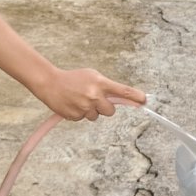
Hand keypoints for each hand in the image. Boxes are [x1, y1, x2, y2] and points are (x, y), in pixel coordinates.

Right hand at [32, 68, 146, 121]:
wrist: (50, 83)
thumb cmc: (74, 79)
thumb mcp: (93, 76)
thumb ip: (108, 87)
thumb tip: (125, 98)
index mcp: (101, 83)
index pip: (123, 91)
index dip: (136, 97)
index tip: (145, 101)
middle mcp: (94, 96)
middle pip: (111, 111)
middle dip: (105, 107)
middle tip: (95, 100)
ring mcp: (84, 107)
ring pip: (96, 116)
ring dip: (91, 111)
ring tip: (80, 100)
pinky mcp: (75, 116)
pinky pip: (83, 119)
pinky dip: (80, 113)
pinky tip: (73, 104)